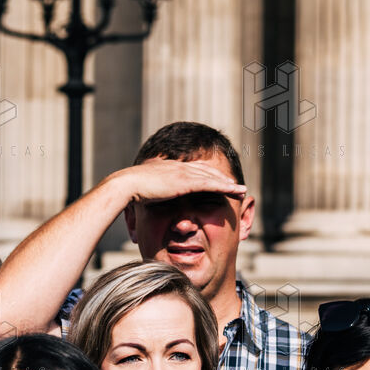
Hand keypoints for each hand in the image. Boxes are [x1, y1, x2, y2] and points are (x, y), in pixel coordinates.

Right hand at [113, 158, 246, 205]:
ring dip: (229, 184)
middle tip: (236, 185)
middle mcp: (180, 168)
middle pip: (207, 172)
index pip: (195, 171)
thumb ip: (154, 193)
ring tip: (241, 189)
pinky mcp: (186, 181)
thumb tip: (152, 202)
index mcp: (171, 169)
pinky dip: (224, 187)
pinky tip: (234, 190)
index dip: (208, 176)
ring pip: (212, 178)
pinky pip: (210, 184)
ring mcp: (184, 173)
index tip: (218, 182)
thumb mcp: (147, 191)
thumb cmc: (132, 191)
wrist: (128, 185)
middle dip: (223, 179)